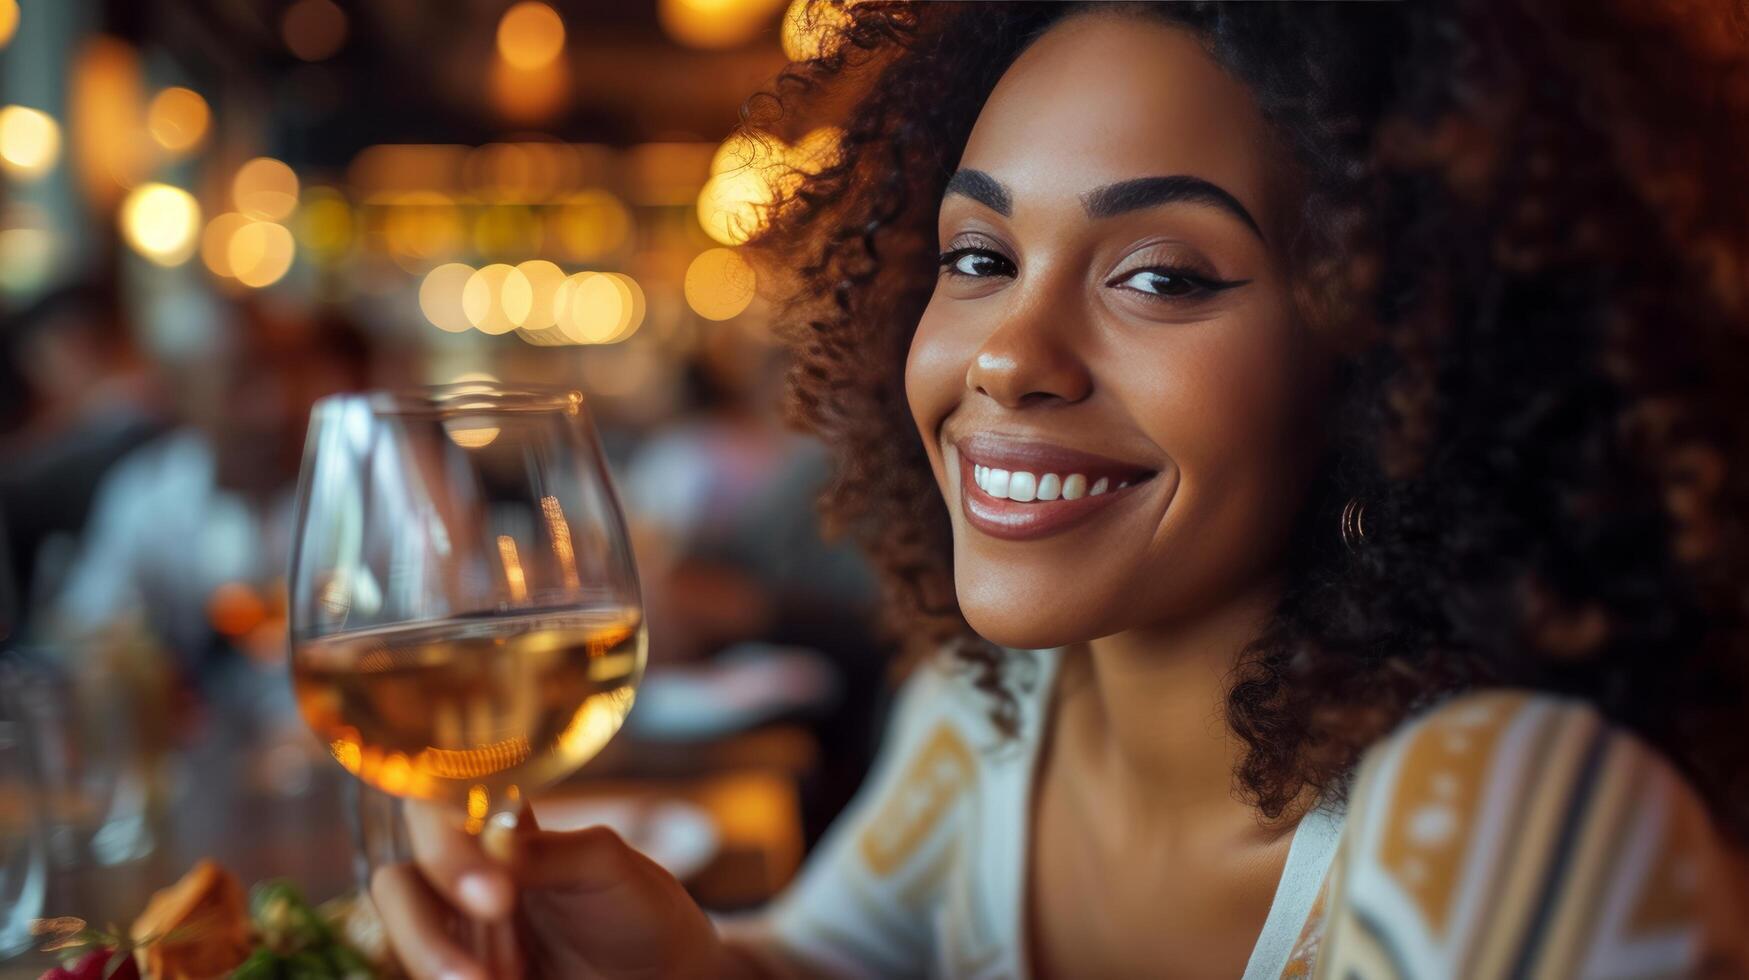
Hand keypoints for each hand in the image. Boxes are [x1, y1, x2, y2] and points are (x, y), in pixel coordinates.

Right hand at [371, 800, 732, 979]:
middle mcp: (459, 876)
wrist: (659, 976)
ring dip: (434, 964)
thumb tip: (494, 846)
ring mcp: (452, 931)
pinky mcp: (454, 966)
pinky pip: (408, 970)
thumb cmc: (636, 907)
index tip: (495, 897)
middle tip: (492, 975)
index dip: (443, 846)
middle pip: (397, 885)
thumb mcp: (610, 867)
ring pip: (395, 940)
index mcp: (495, 829)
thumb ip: (553, 853)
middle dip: (428, 934)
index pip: (432, 808)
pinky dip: (435, 974)